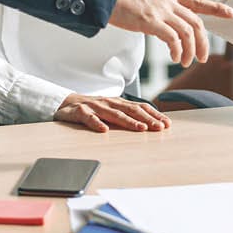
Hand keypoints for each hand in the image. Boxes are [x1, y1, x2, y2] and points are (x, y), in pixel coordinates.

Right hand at [55, 94, 171, 132]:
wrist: (65, 103)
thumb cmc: (92, 109)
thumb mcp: (111, 110)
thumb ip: (126, 115)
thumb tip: (149, 124)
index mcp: (118, 103)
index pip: (139, 107)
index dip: (153, 114)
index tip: (166, 123)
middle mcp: (109, 103)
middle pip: (130, 110)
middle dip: (146, 118)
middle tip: (159, 127)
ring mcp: (95, 107)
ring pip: (113, 114)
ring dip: (128, 121)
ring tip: (140, 128)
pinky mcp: (80, 112)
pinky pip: (89, 118)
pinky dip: (96, 123)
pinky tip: (103, 130)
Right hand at [108, 0, 232, 65]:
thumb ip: (155, 4)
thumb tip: (158, 18)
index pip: (196, 0)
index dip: (215, 8)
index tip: (231, 13)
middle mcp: (167, 0)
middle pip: (196, 22)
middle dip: (204, 42)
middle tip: (202, 57)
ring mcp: (160, 10)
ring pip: (188, 32)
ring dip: (191, 50)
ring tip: (186, 61)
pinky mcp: (150, 21)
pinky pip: (172, 39)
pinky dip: (177, 50)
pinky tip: (175, 57)